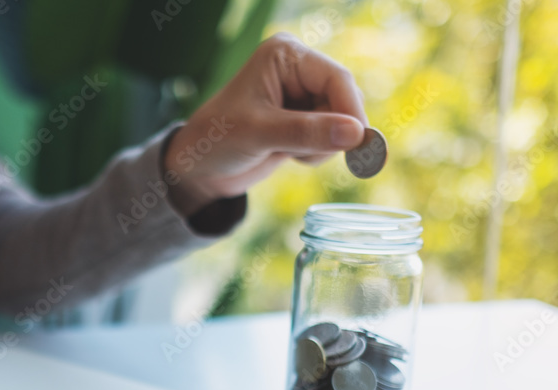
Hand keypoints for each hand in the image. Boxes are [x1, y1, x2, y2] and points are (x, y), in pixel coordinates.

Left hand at [164, 33, 368, 215]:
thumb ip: (305, 132)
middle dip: (332, 132)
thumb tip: (356, 134)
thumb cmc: (217, 139)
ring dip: (323, 145)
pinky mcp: (303, 121)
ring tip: (287, 152)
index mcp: (286, 56)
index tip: (358, 143)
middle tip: (305, 154)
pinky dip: (317, 152)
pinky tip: (289, 154)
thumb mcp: (258, 134)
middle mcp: (297, 70)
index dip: (350, 111)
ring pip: (341, 122)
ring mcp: (302, 96)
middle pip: (344, 100)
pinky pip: (331, 138)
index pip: (336, 78)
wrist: (199, 167)